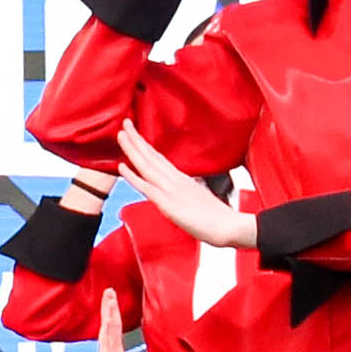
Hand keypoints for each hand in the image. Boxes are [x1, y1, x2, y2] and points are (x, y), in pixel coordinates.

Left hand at [116, 125, 251, 251]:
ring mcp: (171, 191)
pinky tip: (121, 167)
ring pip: (147, 166)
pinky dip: (133, 176)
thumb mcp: (198, 199)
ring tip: (121, 134)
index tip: (135, 133)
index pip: (160, 159)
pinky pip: (147, 188)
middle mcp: (175, 180)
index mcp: (181, 179)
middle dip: (137, 140)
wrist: (229, 227)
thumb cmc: (217, 217)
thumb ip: (187, 192)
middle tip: (125, 123)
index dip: (146, 146)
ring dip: (132, 150)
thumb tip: (181, 190)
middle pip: (152, 157)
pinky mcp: (168, 204)